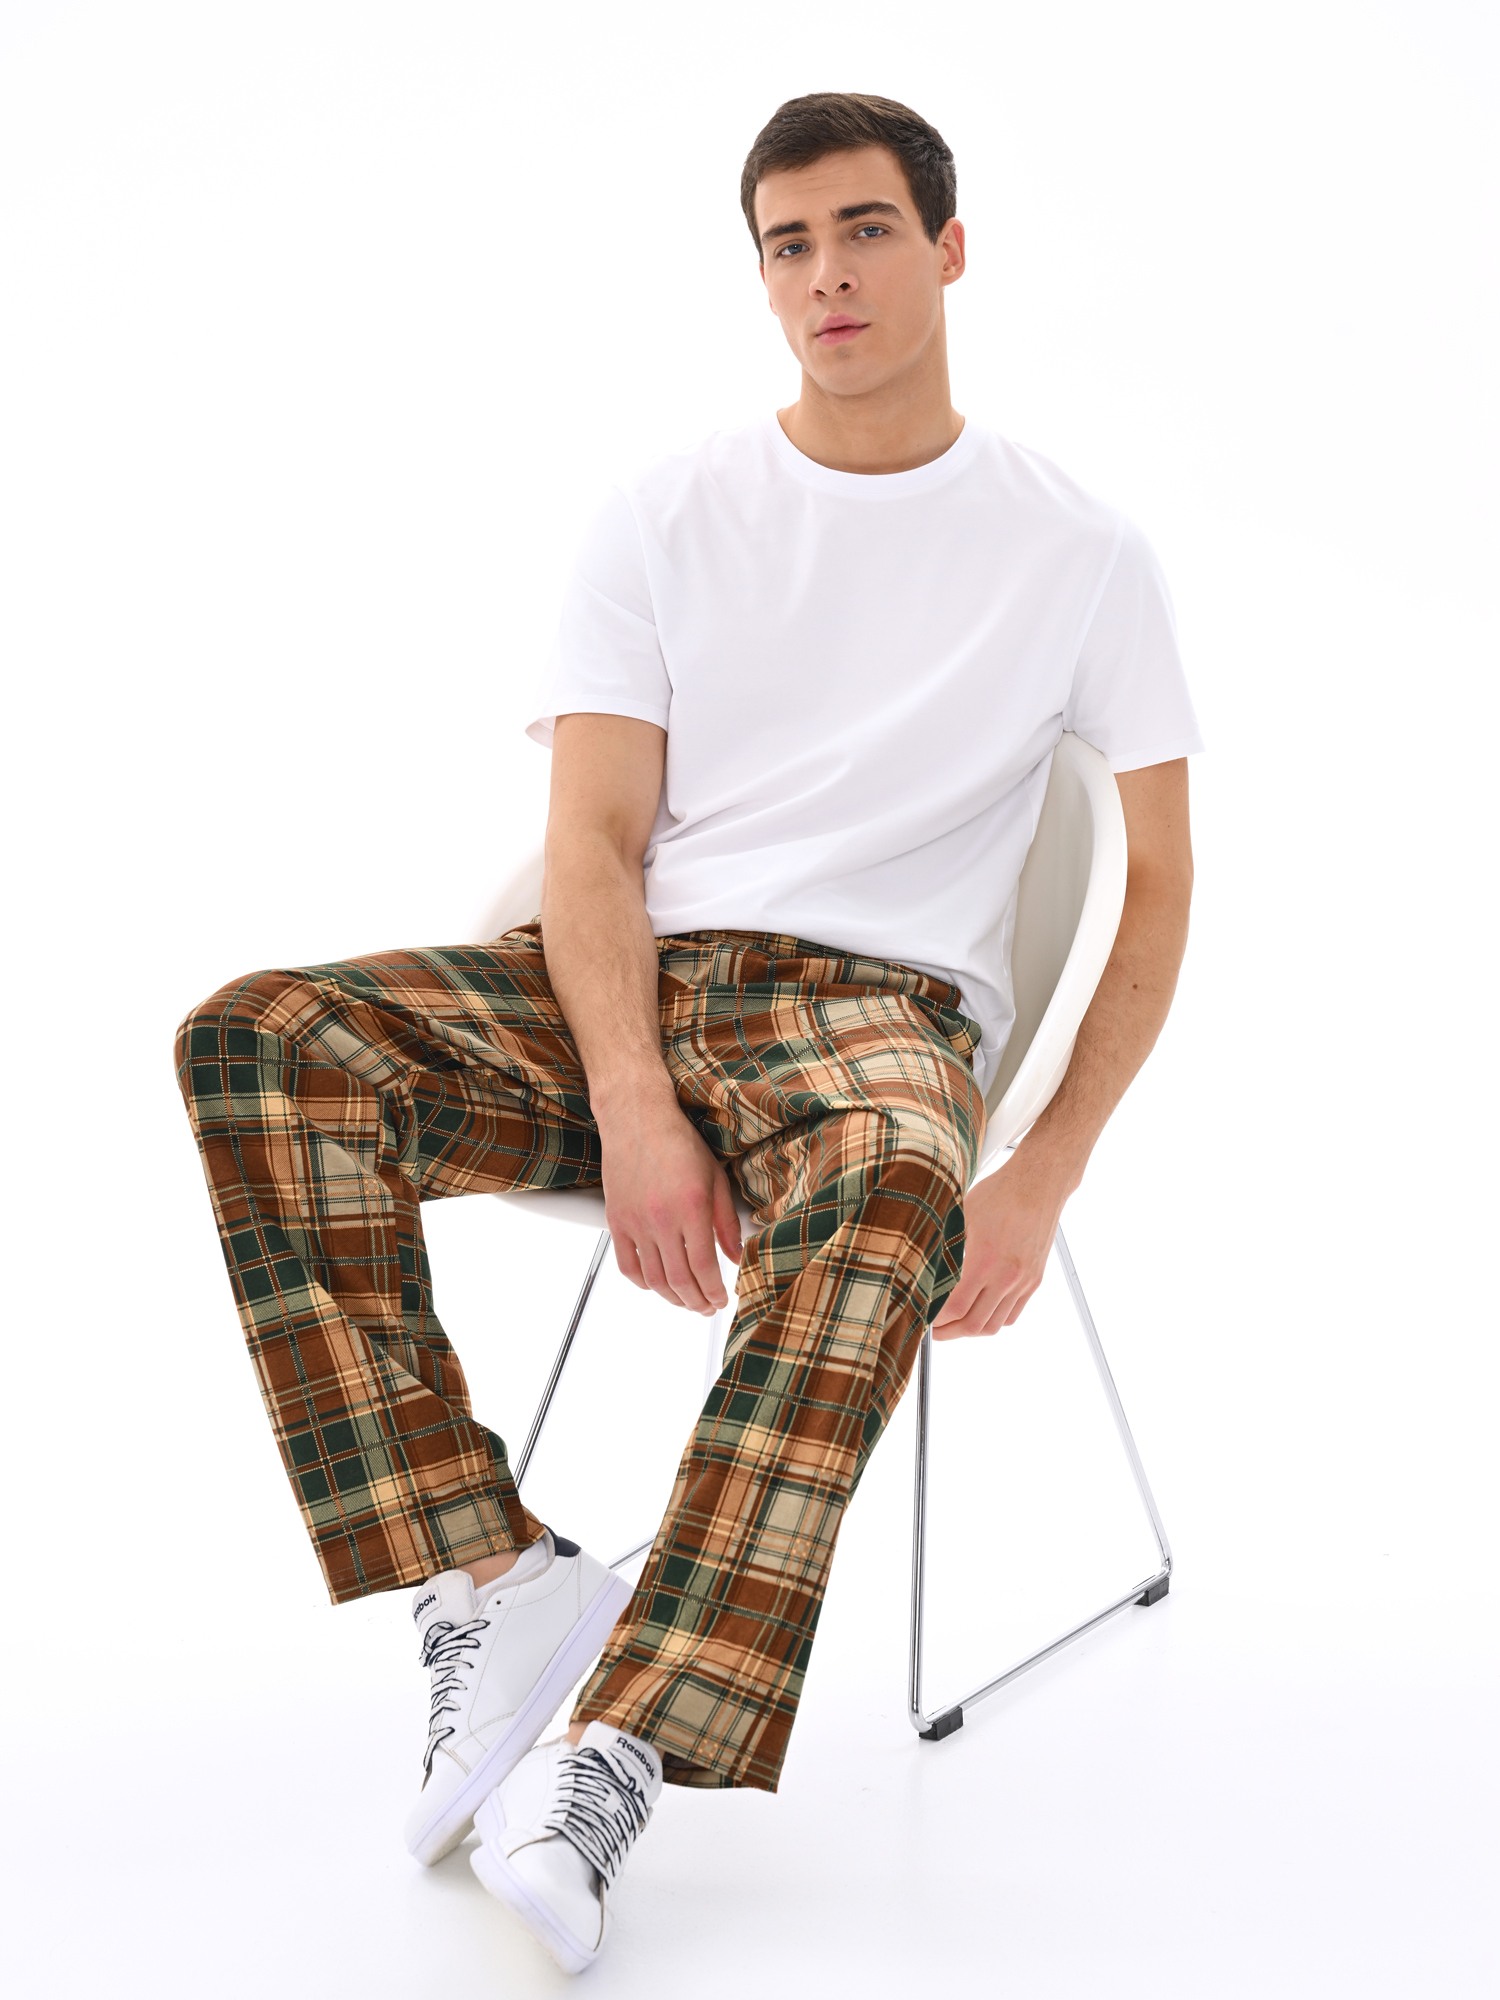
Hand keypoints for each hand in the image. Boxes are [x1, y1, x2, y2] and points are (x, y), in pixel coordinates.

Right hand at [596, 1089, 742, 1315]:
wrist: (636, 1118)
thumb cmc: (678, 1141)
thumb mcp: (715, 1177)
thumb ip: (726, 1221)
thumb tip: (736, 1255)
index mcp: (691, 1207)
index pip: (705, 1267)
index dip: (715, 1291)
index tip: (722, 1299)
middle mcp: (662, 1219)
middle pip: (680, 1281)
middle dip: (697, 1302)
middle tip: (707, 1307)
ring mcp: (635, 1223)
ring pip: (654, 1279)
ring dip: (672, 1298)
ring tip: (686, 1301)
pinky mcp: (616, 1221)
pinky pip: (627, 1266)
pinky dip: (643, 1283)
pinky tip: (656, 1284)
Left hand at [930, 1149, 1071, 1339]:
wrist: (1039, 1184)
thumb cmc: (1000, 1194)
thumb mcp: (962, 1215)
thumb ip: (946, 1246)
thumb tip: (924, 1267)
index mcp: (984, 1260)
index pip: (955, 1307)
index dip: (936, 1319)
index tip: (924, 1317)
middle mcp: (1006, 1276)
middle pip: (974, 1323)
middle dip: (950, 1332)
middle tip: (935, 1330)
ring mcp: (1023, 1281)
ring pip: (995, 1324)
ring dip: (972, 1330)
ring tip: (956, 1325)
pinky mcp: (1034, 1280)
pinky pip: (1013, 1314)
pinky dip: (995, 1320)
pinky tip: (981, 1312)